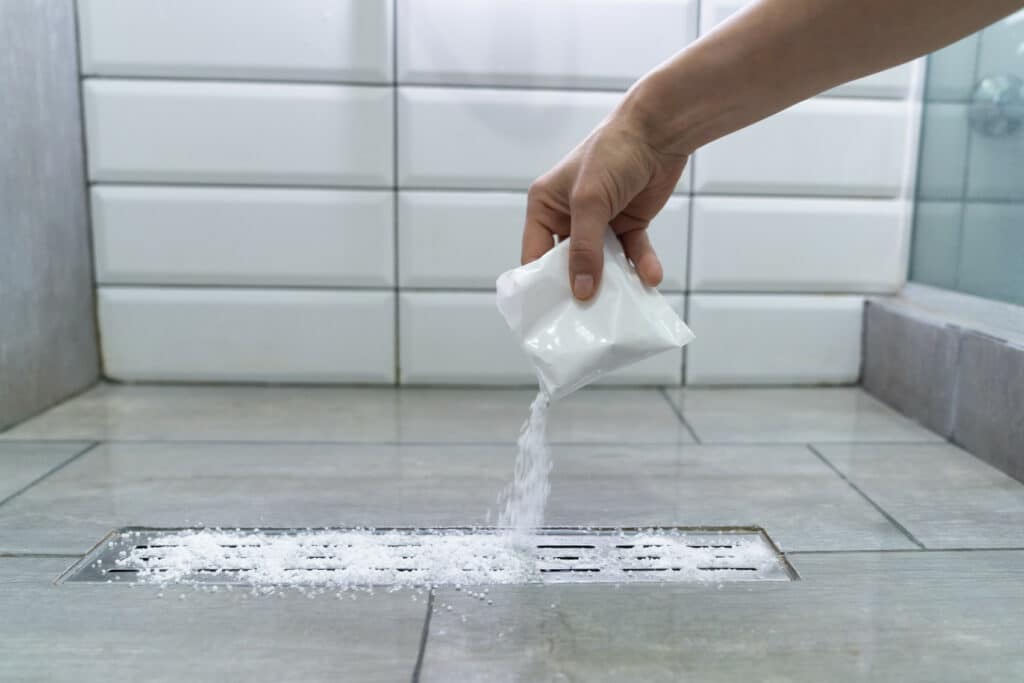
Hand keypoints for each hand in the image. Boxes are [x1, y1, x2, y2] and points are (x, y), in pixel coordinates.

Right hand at [521, 106, 686, 300]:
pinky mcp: (628, 224)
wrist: (658, 132)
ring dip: (615, 282)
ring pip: (603, 263)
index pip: (535, 254)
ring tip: (622, 306)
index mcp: (545, 207)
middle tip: (588, 319)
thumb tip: (581, 292)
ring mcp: (600, 223)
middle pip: (570, 264)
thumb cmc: (611, 154)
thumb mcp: (590, 203)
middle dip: (580, 287)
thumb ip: (584, 249)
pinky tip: (651, 278)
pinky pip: (632, 253)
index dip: (542, 284)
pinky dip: (641, 265)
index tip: (551, 314)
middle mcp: (569, 217)